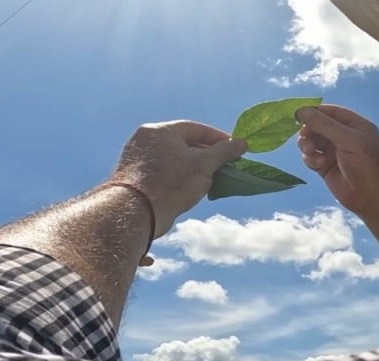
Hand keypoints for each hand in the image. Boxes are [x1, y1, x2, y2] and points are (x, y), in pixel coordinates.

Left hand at [109, 121, 246, 236]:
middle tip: (225, 165)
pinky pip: (165, 172)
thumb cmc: (171, 183)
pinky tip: (191, 189)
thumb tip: (242, 143)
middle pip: (184, 143)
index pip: (196, 129)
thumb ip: (224, 152)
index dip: (219, 138)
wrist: (136, 212)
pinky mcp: (136, 177)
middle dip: (207, 154)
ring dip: (194, 167)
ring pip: (174, 159)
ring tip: (210, 179)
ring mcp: (138, 158)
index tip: (235, 148)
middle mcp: (145, 140)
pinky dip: (180, 177)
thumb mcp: (204, 165)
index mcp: (160, 130)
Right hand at [296, 105, 378, 216]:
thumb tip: (301, 110)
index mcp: (355, 125)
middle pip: (317, 126)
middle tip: (305, 137)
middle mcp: (344, 137)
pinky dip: (310, 158)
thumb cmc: (367, 165)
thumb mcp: (348, 140)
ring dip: (307, 145)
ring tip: (311, 152)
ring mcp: (334, 152)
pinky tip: (318, 164)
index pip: (330, 112)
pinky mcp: (326, 167)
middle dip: (309, 131)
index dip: (313, 112)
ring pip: (312, 142)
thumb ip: (324, 125)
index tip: (296, 113)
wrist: (373, 199)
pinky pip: (311, 157)